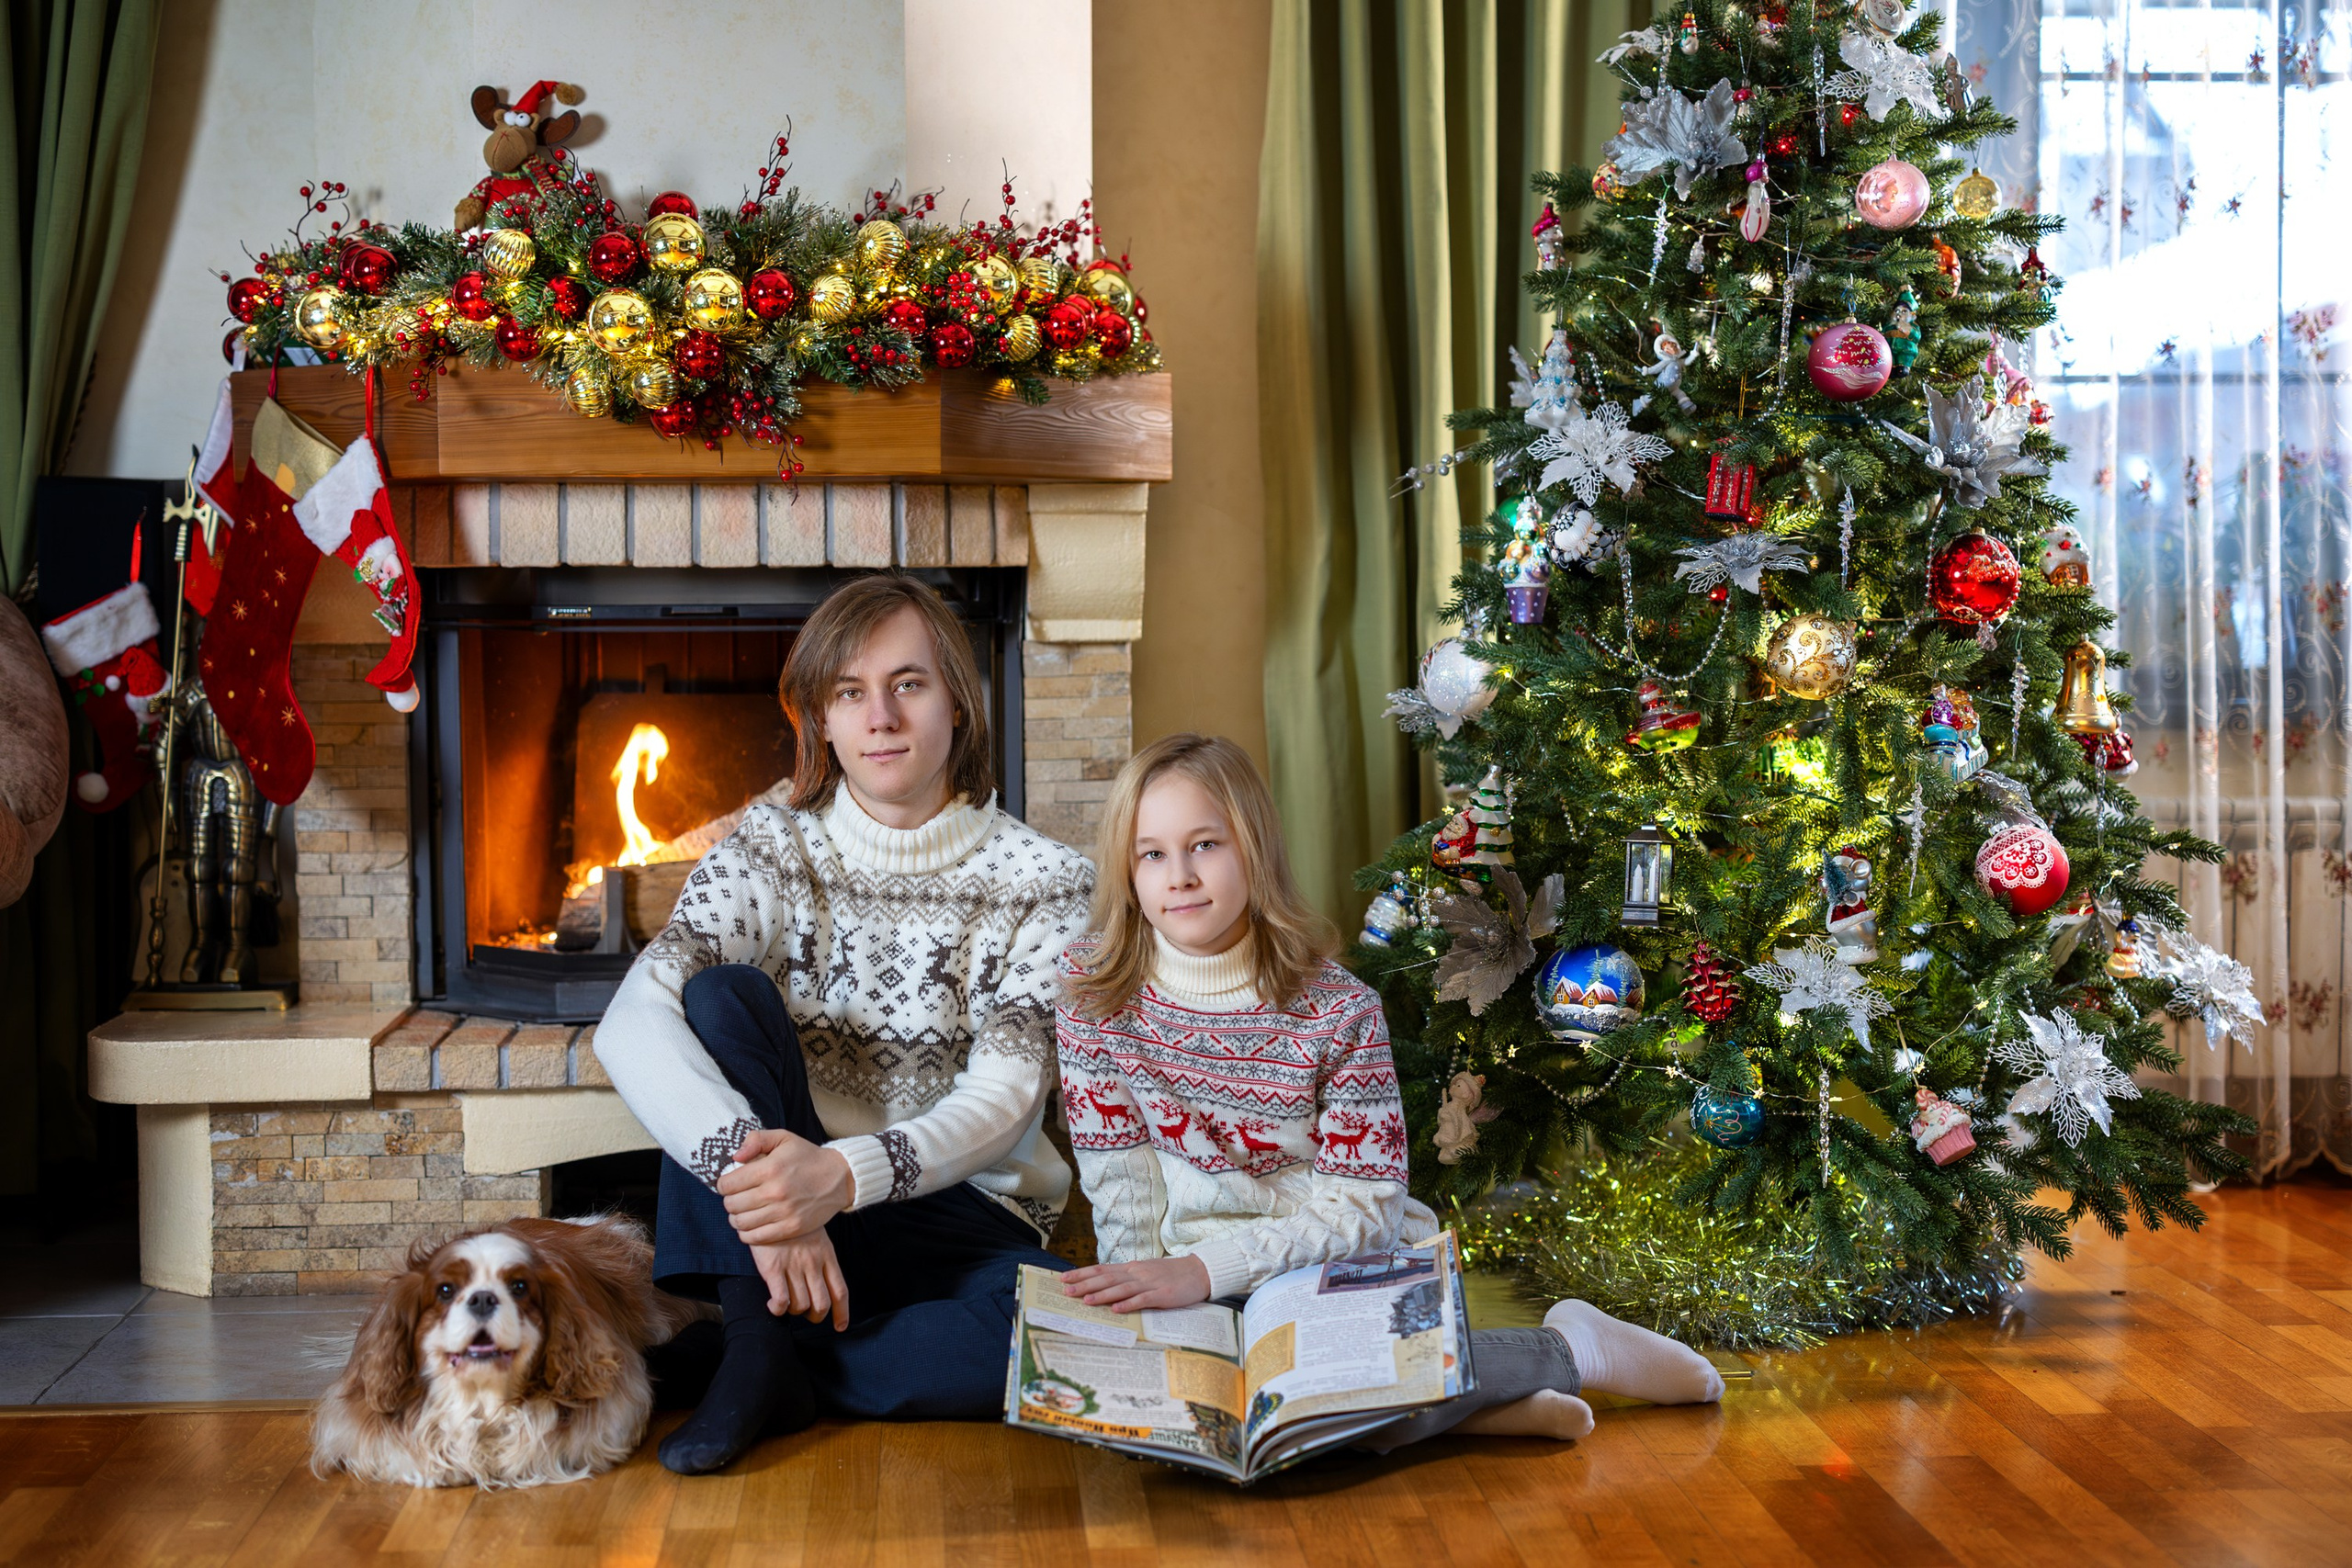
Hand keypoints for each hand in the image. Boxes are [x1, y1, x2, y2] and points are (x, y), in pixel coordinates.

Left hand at [718, 1129, 854, 1243]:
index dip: (724, 1184)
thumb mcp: (783, 1138)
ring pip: (740, 1223)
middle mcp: (774, 1192)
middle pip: (731, 1205)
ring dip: (736, 1218)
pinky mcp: (791, 1228)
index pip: (727, 1184)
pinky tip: (751, 1225)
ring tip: (743, 1211)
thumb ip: (756, 1139)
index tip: (730, 1183)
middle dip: (729, 1200)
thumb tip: (736, 1157)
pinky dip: (747, 1234)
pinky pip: (755, 1238)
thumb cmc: (808, 1157)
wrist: (840, 1177)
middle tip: (737, 1197)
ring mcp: (783, 1212)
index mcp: (769, 1169)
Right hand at [751, 1231, 848, 1329]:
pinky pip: (781, 1301)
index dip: (842, 1313)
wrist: (771, 1203)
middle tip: (805, 1313)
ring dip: (795, 1312)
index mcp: (827, 1255)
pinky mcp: (773, 1268)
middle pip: (822, 1304)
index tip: (840, 1326)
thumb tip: (822, 1282)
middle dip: (815, 1316)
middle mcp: (813, 1263)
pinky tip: (773, 1306)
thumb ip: (820, 1258)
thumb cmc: (792, 1223)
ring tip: (787, 1305)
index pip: (840, 1291)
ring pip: (801, 1306)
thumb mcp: (815, 1236)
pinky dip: (779, 1310)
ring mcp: (794, 1266)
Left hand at [1060, 1256, 1212, 1313]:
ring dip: (1102, 1295)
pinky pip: (1143, 1300)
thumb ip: (1127, 1279)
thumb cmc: (1171, 1275)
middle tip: (1066, 1292)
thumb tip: (1105, 1286)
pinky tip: (1116, 1309)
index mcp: (1132, 1268)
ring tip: (1085, 1300)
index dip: (1082, 1274)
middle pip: (1107, 1278)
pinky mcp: (1162, 1295)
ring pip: (1121, 1289)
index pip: (1101, 1270)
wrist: (1199, 1272)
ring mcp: (1149, 1283)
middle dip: (1085, 1285)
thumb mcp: (1145, 1273)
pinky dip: (1128, 1304)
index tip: (1064, 1278)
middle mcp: (1137, 1273)